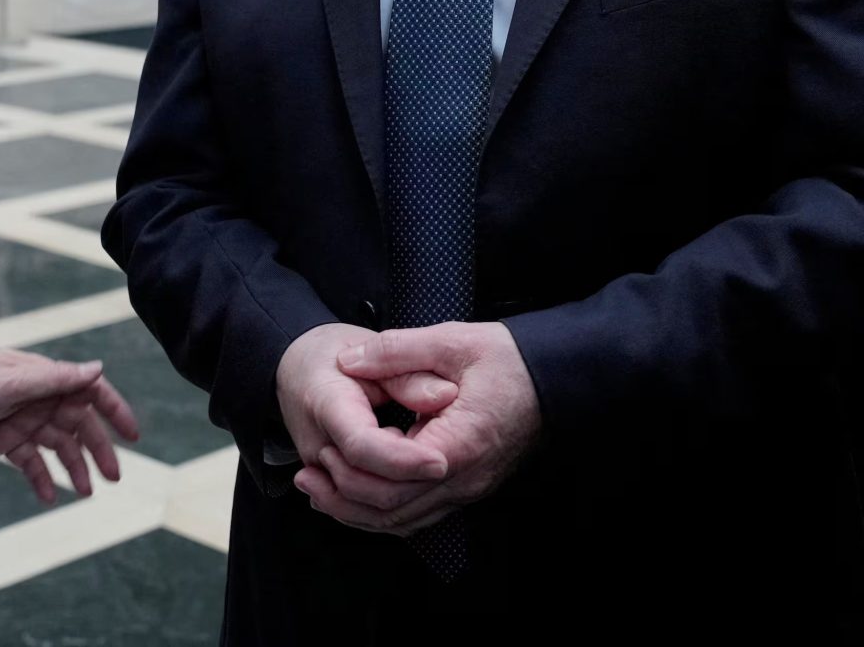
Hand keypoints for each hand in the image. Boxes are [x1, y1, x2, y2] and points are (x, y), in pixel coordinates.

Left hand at [0, 347, 141, 504]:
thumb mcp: (15, 383)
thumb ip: (57, 379)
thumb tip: (98, 369)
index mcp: (50, 380)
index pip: (92, 393)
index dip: (114, 412)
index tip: (132, 436)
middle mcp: (42, 400)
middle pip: (79, 427)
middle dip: (98, 451)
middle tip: (113, 478)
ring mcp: (25, 422)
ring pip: (59, 448)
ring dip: (73, 469)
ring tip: (85, 493)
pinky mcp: (6, 442)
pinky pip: (31, 462)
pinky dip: (41, 479)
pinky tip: (48, 497)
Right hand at [275, 323, 458, 511]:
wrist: (295, 369)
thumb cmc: (335, 353)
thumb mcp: (372, 347)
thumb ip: (408, 374)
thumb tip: (447, 396)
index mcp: (327, 403)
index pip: (362, 446)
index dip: (403, 460)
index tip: (441, 461)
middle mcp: (317, 445)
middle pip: (363, 488)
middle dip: (410, 485)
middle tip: (444, 461)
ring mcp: (317, 471)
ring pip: (361, 512)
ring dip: (403, 500)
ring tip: (424, 467)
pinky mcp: (327, 484)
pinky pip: (360, 513)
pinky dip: (392, 510)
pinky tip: (414, 488)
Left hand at [298, 322, 539, 535]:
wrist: (556, 377)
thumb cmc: (511, 360)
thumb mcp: (452, 342)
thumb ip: (396, 350)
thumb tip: (349, 360)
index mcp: (459, 446)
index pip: (393, 479)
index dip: (351, 472)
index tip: (321, 450)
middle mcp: (464, 480)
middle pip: (393, 511)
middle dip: (343, 498)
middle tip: (306, 477)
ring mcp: (468, 490)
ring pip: (404, 522)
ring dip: (358, 511)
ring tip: (319, 491)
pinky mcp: (468, 488)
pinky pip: (419, 515)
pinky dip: (383, 510)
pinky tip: (358, 494)